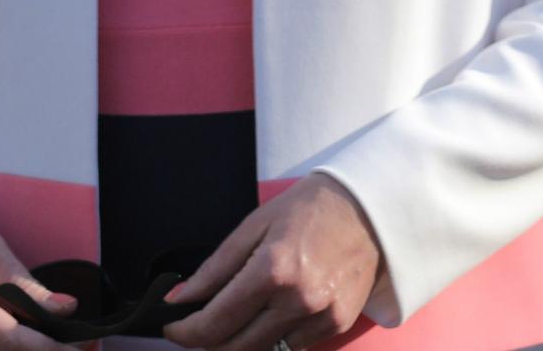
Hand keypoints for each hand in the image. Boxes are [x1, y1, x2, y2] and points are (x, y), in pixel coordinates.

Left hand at [163, 175, 381, 350]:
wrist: (370, 206)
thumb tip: (178, 298)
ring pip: (263, 350)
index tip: (172, 327)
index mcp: (272, 270)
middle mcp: (297, 299)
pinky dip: (278, 335)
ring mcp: (320, 315)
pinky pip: (295, 345)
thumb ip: (215, 267)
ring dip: (242, 339)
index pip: (214, 323)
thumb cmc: (310, 208)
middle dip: (208, 340)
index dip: (184, 332)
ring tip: (239, 314)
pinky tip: (278, 310)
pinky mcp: (338, 323)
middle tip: (199, 324)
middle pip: (234, 347)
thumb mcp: (255, 226)